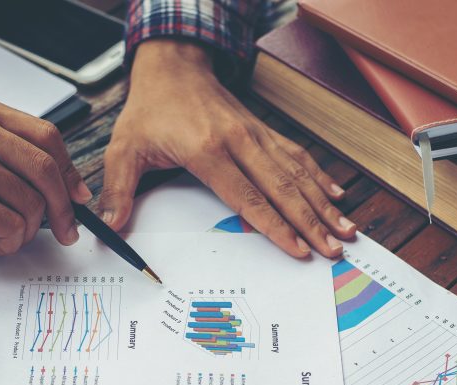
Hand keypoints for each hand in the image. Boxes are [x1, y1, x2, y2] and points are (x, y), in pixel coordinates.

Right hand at [0, 95, 92, 255]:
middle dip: (63, 209)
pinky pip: (10, 224)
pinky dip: (8, 242)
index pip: (48, 136)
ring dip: (26, 232)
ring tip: (6, 237)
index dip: (70, 172)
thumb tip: (75, 190)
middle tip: (65, 233)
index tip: (77, 199)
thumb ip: (16, 159)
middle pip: (45, 169)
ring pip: (30, 202)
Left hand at [102, 39, 356, 258]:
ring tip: (347, 230)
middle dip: (312, 222)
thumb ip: (119, 189)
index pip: (248, 197)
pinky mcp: (263, 132)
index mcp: (207, 150)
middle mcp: (239, 141)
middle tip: (334, 249)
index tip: (298, 248)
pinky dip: (319, 177)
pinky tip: (335, 196)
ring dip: (323, 204)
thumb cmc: (149, 109)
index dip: (275, 226)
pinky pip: (297, 156)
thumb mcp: (124, 148)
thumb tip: (110, 227)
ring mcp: (256, 135)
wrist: (173, 64)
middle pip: (283, 188)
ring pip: (297, 173)